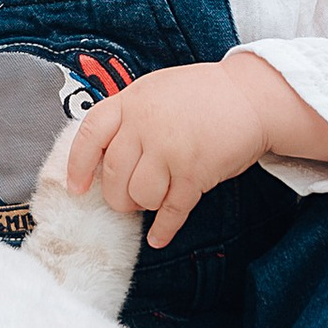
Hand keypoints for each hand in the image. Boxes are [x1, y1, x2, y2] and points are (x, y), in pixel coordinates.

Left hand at [62, 55, 327, 249]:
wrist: (251, 96)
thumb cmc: (204, 94)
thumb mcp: (156, 90)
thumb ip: (129, 115)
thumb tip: (104, 153)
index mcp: (132, 101)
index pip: (90, 136)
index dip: (78, 165)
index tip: (76, 187)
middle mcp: (146, 125)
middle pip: (113, 175)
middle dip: (116, 196)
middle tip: (125, 200)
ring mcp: (170, 149)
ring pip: (140, 195)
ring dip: (144, 205)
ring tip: (154, 199)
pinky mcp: (195, 173)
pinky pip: (171, 211)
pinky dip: (163, 229)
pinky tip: (158, 237)